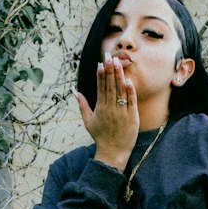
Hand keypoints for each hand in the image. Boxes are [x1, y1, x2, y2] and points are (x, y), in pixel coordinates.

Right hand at [76, 56, 138, 170]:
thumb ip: (82, 106)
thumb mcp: (88, 122)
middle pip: (110, 86)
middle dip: (109, 70)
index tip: (100, 63)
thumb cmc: (100, 137)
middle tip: (109, 56)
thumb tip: (75, 92)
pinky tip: (128, 81)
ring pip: (120, 91)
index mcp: (100, 108)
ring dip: (119, 77)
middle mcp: (110, 108)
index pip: (100, 87)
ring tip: (118, 63)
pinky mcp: (132, 117)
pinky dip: (130, 91)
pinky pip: (131, 102)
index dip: (100, 75)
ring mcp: (121, 112)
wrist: (112, 152)